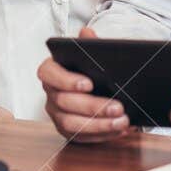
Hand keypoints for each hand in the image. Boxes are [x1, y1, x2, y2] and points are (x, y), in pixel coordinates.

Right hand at [37, 27, 131, 141]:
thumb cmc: (90, 69)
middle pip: (65, 102)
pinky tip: (120, 130)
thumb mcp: (90, 54)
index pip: (49, 74)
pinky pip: (82, 137)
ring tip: (122, 121)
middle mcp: (50, 93)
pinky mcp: (67, 131)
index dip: (66, 80)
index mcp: (51, 70)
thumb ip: (88, 44)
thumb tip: (87, 32)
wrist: (96, 87)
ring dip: (99, 125)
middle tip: (118, 107)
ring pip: (72, 124)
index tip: (89, 83)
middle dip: (93, 106)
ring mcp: (56, 114)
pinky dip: (103, 135)